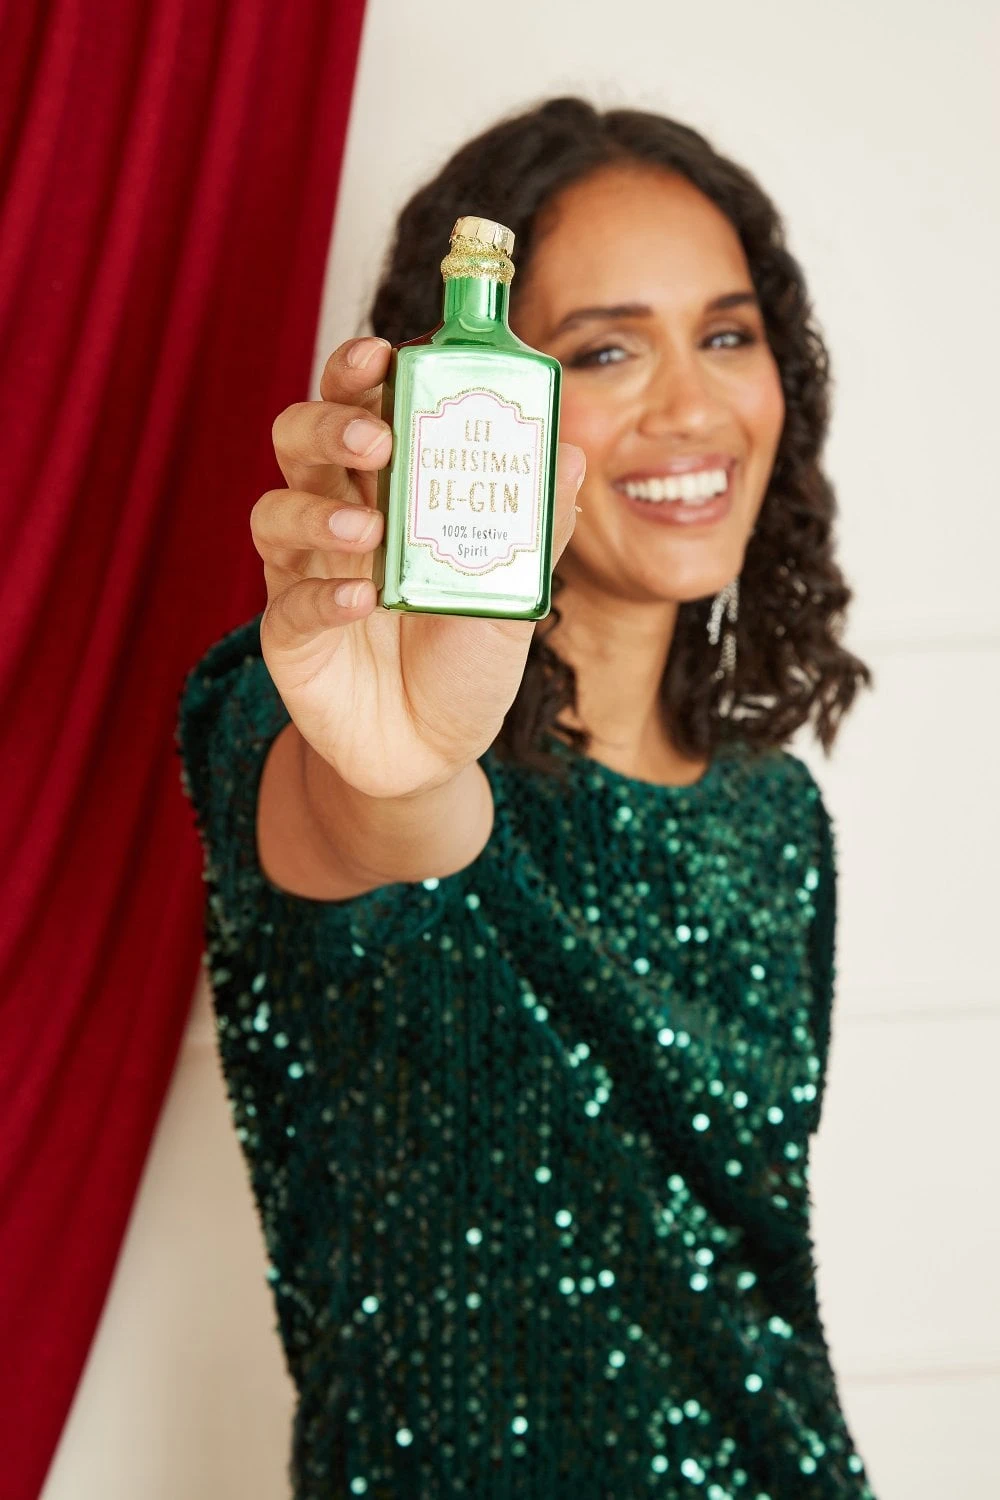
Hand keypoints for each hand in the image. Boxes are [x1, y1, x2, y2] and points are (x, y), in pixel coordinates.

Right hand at [255, 336, 584, 799]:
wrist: (431, 750)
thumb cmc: (467, 657)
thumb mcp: (515, 593)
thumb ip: (536, 526)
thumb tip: (570, 449)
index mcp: (388, 487)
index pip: (362, 406)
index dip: (362, 371)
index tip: (388, 353)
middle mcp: (338, 516)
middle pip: (302, 438)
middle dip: (332, 424)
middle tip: (376, 440)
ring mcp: (305, 572)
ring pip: (276, 509)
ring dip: (318, 511)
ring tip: (370, 534)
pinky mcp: (289, 633)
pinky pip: (287, 600)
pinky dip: (321, 596)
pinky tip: (361, 604)